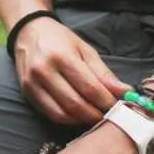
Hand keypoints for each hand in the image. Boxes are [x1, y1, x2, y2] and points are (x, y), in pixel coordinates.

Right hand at [13, 18, 129, 125]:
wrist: (28, 33)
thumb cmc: (60, 40)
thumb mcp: (86, 50)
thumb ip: (104, 74)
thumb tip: (126, 92)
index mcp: (62, 57)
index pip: (90, 88)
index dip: (107, 102)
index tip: (121, 108)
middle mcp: (44, 71)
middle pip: (76, 104)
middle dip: (97, 115)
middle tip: (111, 117)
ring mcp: (32, 84)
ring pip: (62, 114)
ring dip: (83, 120)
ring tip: (96, 116)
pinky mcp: (27, 93)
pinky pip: (51, 114)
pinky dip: (69, 119)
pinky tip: (79, 115)